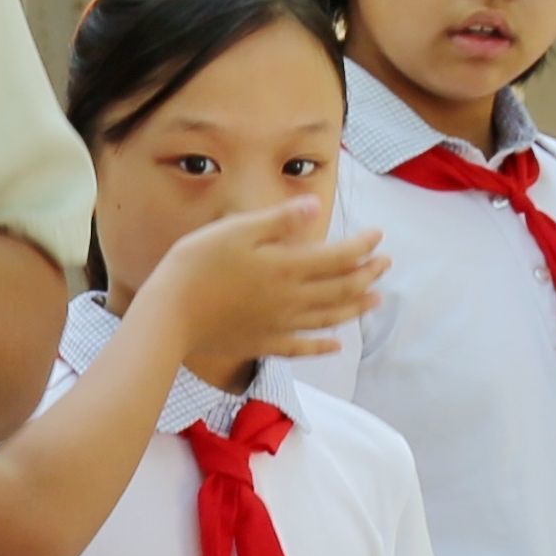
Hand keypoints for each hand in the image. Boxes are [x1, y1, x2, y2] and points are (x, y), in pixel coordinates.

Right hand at [131, 197, 386, 374]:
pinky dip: (322, 346)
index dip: (362, 246)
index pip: (337, 256)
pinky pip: (301, 348)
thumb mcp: (236, 231)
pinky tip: (336, 345)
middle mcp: (291, 299)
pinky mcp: (263, 343)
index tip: (378, 235)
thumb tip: (314, 207)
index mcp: (286, 267)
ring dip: (356, 307)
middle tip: (385, 264)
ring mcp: (279, 325)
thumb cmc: (197, 265)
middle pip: (340, 288)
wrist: (169, 315)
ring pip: (329, 317)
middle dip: (367, 274)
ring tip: (376, 300)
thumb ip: (278, 221)